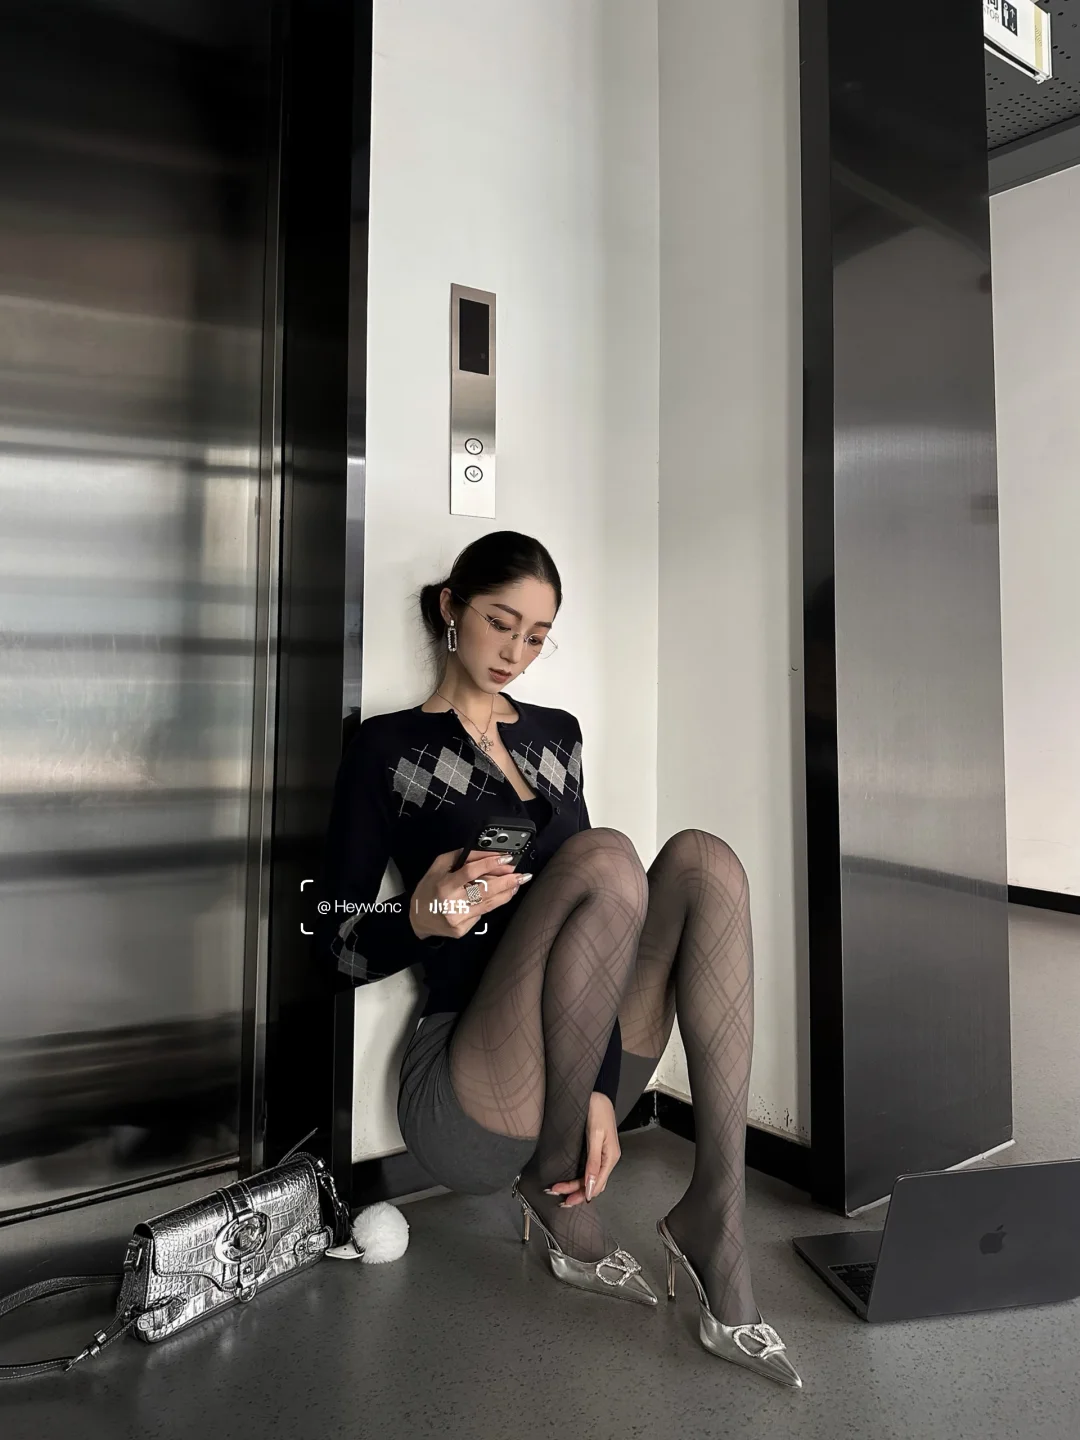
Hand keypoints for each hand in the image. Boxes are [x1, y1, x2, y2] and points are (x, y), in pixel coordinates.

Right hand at [408, 848, 531, 939]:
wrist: (417, 919)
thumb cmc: (429, 889)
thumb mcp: (440, 866)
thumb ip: (463, 857)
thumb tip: (489, 853)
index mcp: (443, 885)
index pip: (470, 872)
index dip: (490, 864)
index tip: (506, 858)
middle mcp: (451, 904)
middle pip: (484, 890)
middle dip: (506, 881)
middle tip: (521, 874)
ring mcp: (458, 919)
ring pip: (488, 904)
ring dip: (506, 892)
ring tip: (517, 883)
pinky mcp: (462, 930)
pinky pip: (482, 913)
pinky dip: (495, 903)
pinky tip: (504, 895)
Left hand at [544, 1092, 619, 1207]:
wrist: (598, 1093)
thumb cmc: (597, 1110)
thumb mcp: (595, 1136)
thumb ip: (593, 1162)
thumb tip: (591, 1188)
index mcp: (611, 1158)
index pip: (597, 1184)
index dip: (582, 1193)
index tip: (566, 1200)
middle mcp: (608, 1159)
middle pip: (593, 1184)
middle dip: (576, 1193)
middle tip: (560, 1200)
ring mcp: (602, 1156)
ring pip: (590, 1179)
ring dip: (576, 1187)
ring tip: (560, 1192)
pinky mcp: (595, 1151)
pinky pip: (588, 1171)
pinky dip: (579, 1178)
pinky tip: (569, 1182)